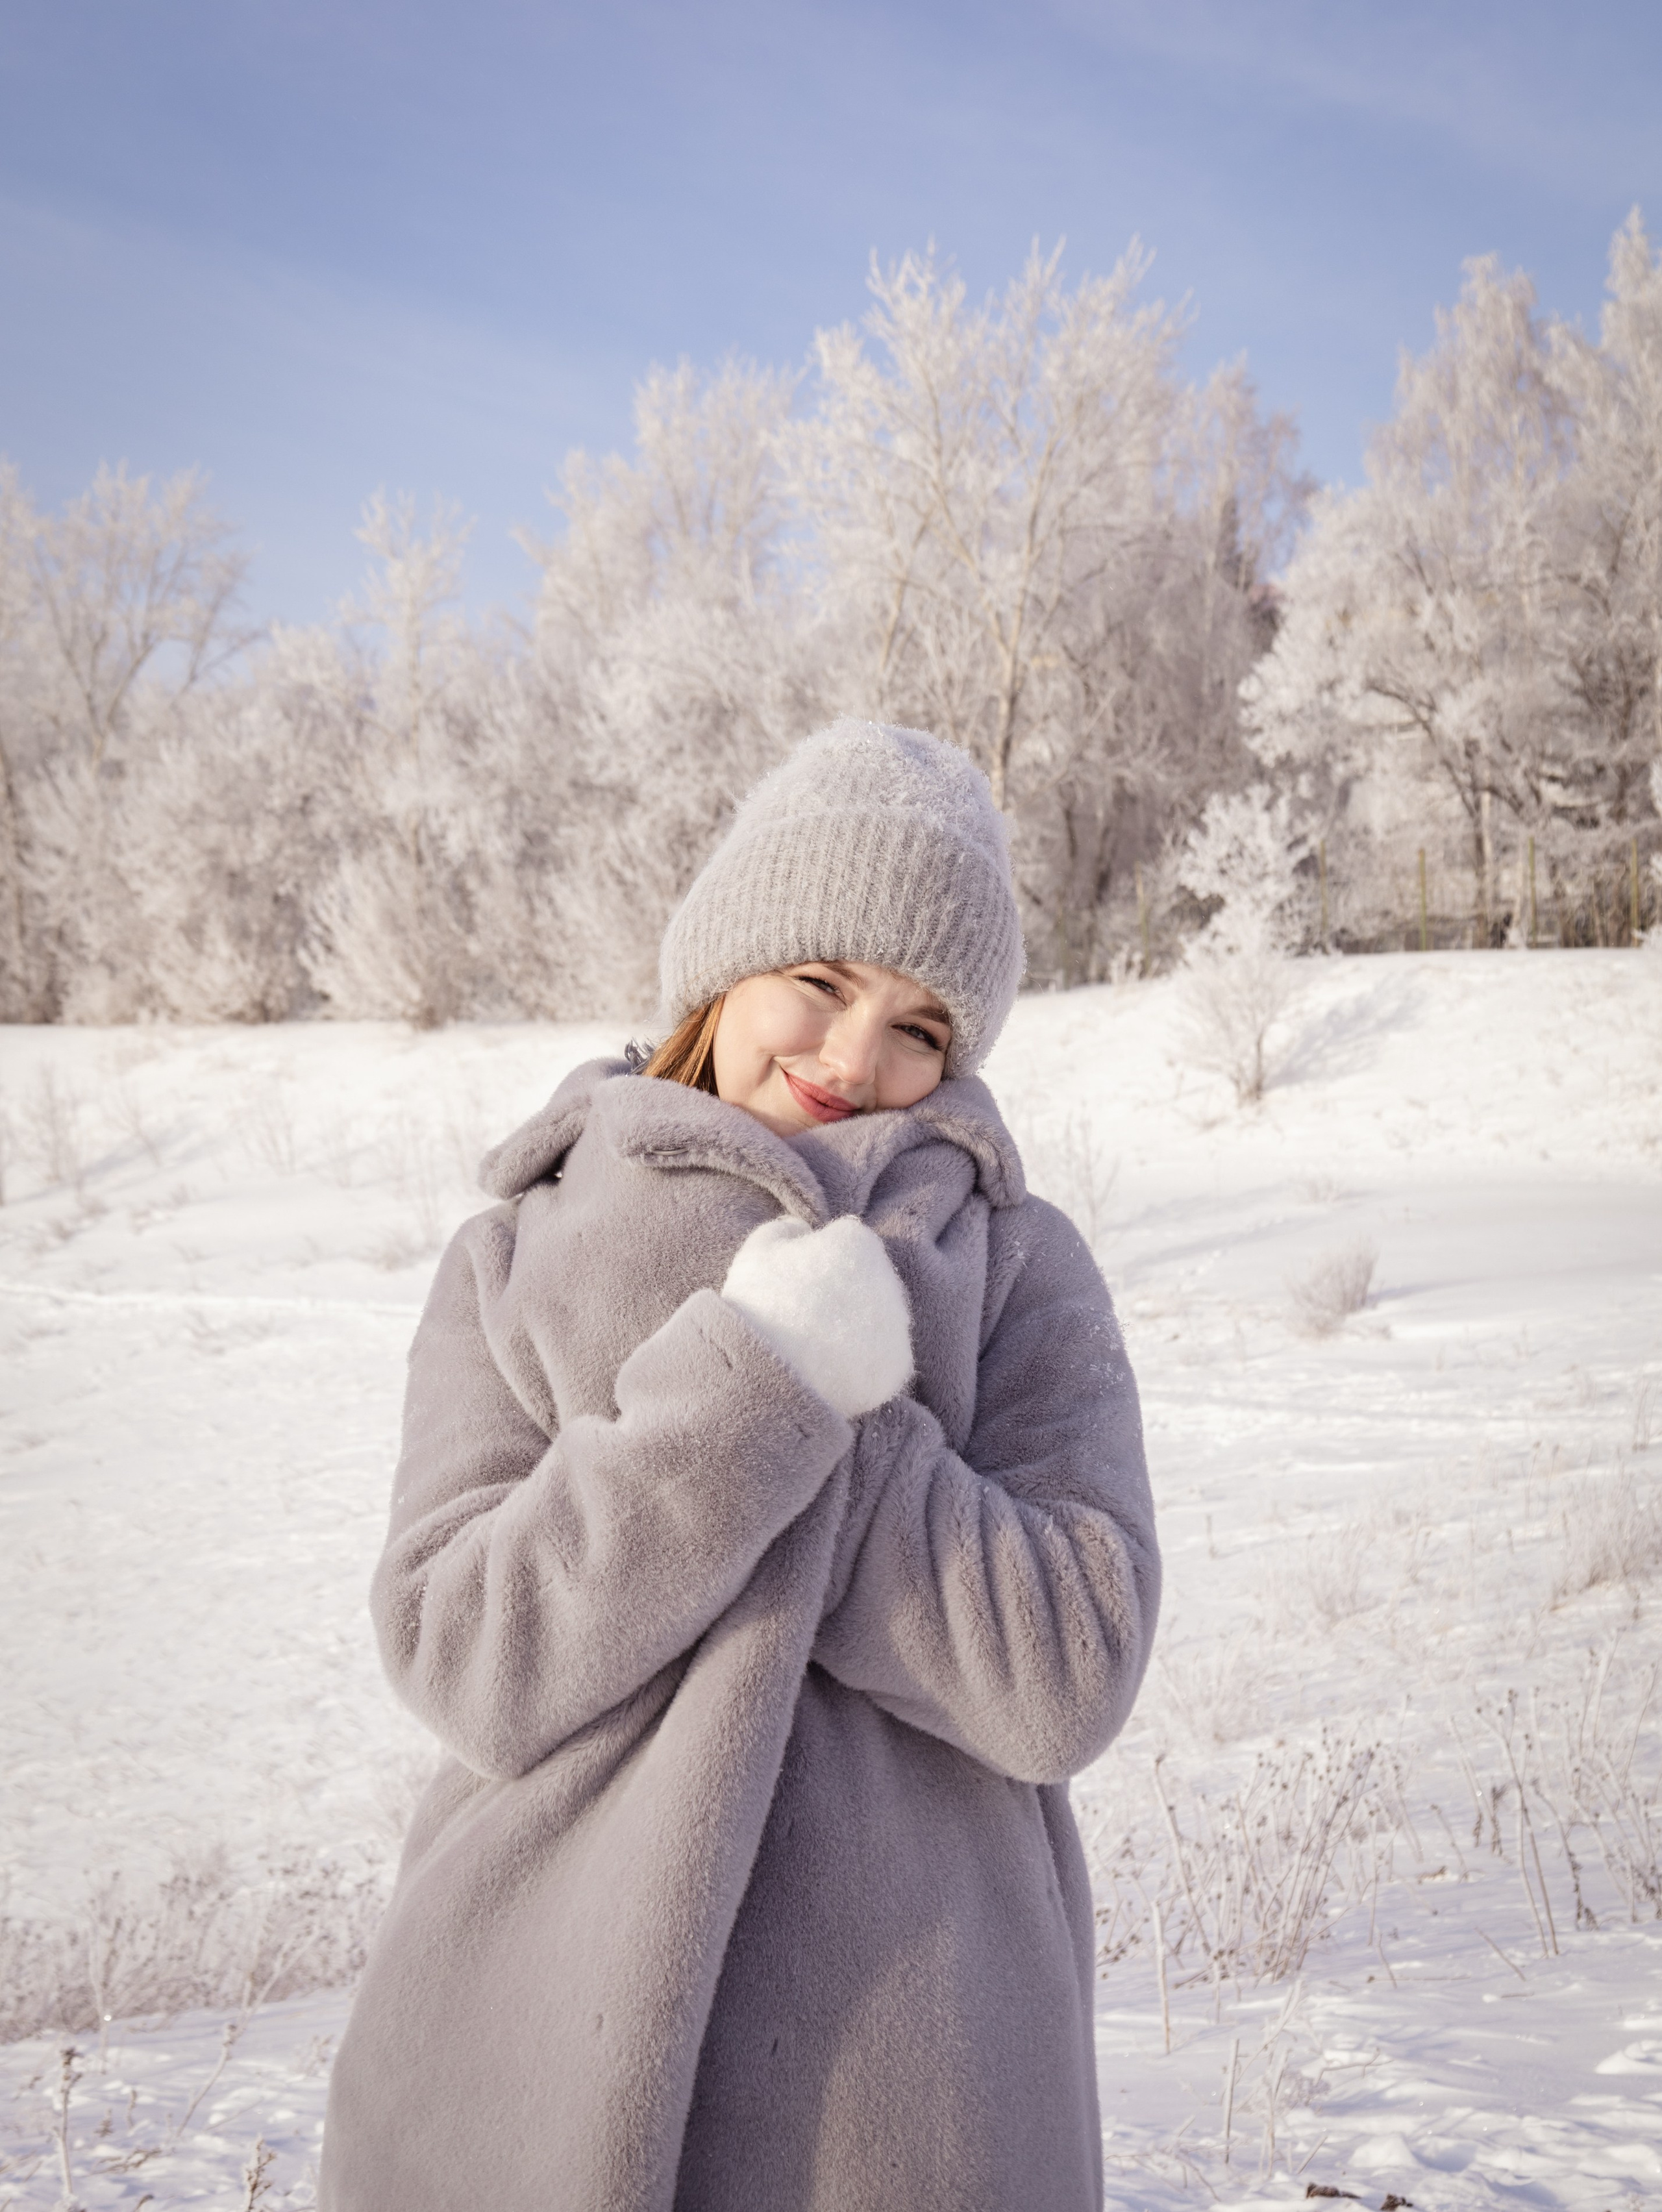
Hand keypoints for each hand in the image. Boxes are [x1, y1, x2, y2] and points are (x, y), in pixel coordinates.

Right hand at [721, 1215, 912, 1420]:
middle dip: (846, 1290)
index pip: (847, 1239)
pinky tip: (834, 1368)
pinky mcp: (898, 1368)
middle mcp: (890, 1279)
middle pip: (869, 1278)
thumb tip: (803, 1230)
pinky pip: (884, 1359)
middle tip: (806, 1314)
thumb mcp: (757, 1250)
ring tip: (817, 1345)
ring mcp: (899, 1326)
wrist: (769, 1375)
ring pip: (880, 1318)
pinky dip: (865, 1363)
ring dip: (858, 1326)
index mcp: (859, 1242)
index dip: (821, 1256)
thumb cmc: (759, 1305)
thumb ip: (786, 1227)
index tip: (799, 1278)